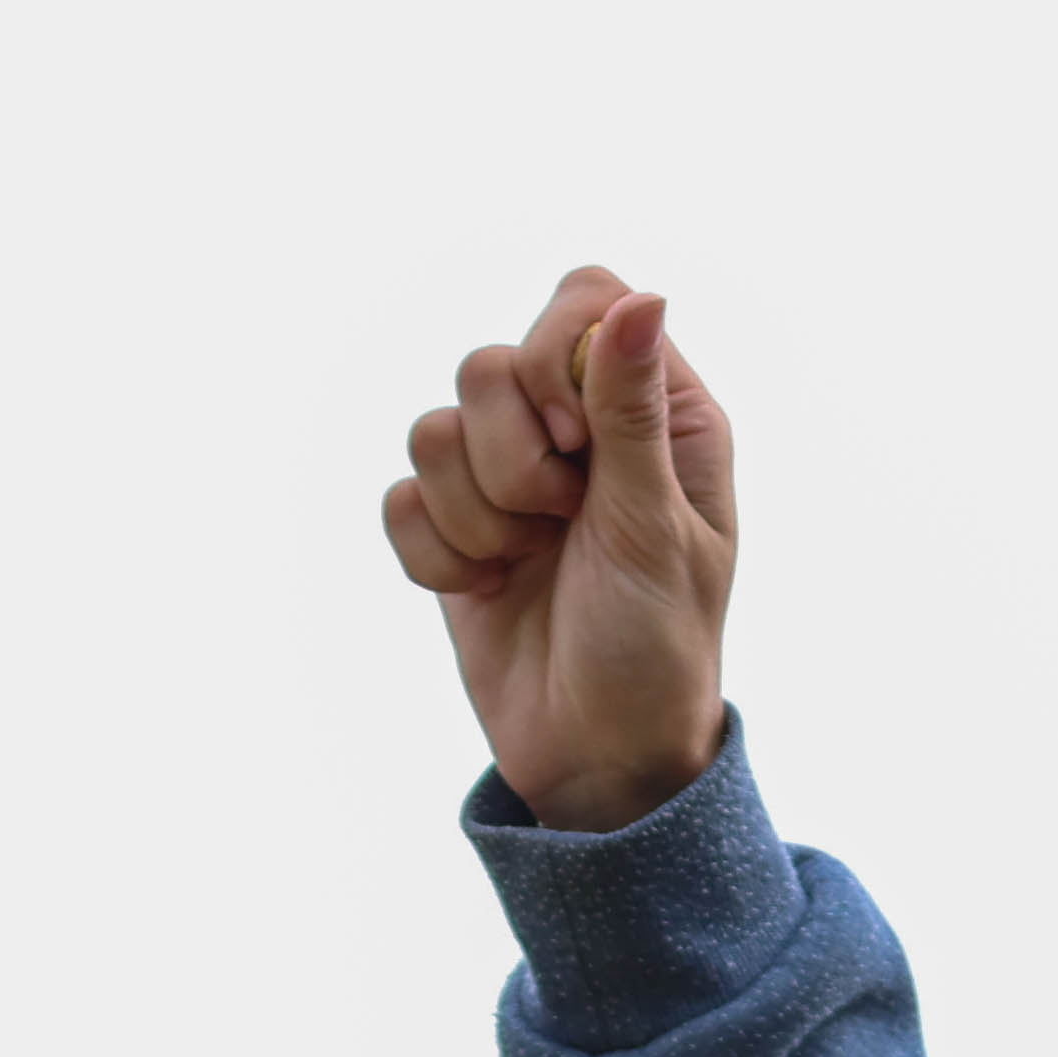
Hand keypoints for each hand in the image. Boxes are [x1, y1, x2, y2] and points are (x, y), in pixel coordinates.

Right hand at [383, 264, 737, 830]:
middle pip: (490, 363)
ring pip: (433, 428)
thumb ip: (633, 412)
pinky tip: (486, 591)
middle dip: (513, 458)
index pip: (582, 300)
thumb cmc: (655, 650)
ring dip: (477, 514)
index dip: (555, 358)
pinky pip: (401, 498)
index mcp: (651, 412)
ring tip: (527, 564)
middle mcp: (575, 430)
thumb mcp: (656, 530)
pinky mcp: (452, 531)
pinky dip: (437, 555)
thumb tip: (643, 297)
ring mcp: (507, 480)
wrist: (598, 759)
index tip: (575, 445)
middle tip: (561, 523)